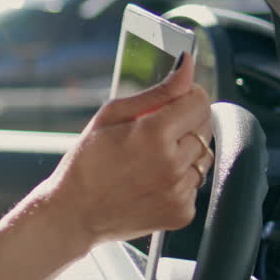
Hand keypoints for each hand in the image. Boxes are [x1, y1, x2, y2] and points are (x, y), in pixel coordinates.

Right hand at [33, 53, 213, 248]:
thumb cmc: (86, 162)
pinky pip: (194, 185)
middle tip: (158, 130)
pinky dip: (179, 180)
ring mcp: (179, 192)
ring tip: (152, 158)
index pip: (199, 102)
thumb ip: (157, 91)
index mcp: (155, 134)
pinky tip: (152, 180)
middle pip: (205, 128)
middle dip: (187, 122)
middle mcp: (172, 164)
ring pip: (203, 158)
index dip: (189, 96)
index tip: (176, 100)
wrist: (74, 213)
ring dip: (185, 152)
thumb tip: (186, 65)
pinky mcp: (181, 212)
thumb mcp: (112, 115)